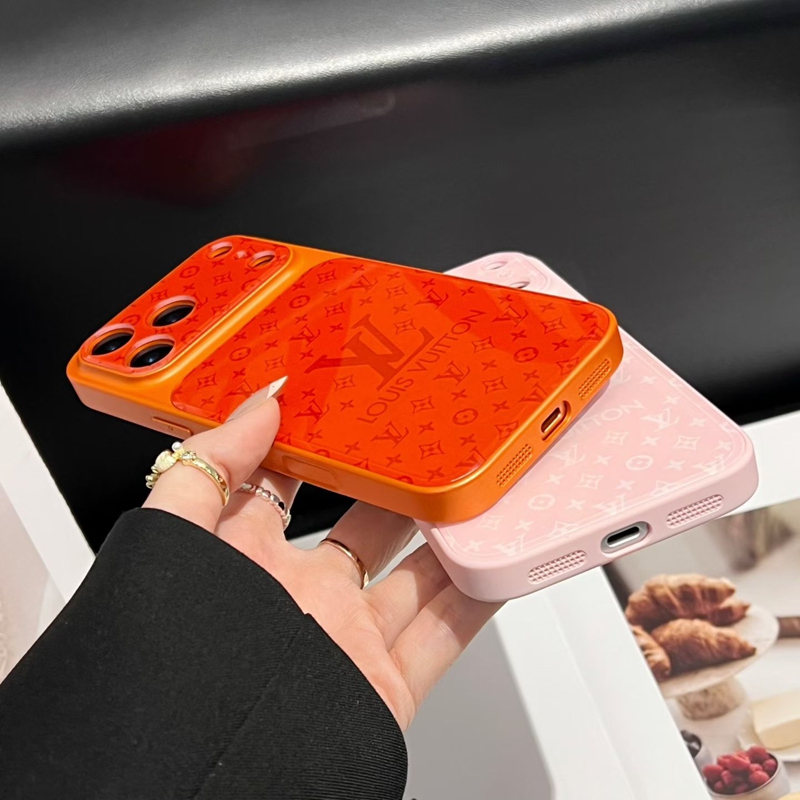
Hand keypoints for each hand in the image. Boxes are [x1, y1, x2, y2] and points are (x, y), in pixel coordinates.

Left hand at [144, 383, 501, 729]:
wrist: (193, 782)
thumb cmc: (164, 665)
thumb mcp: (168, 543)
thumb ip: (208, 469)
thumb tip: (259, 404)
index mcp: (244, 562)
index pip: (283, 488)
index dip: (316, 449)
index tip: (351, 412)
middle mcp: (299, 598)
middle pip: (364, 528)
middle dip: (397, 488)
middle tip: (430, 446)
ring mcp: (344, 642)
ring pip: (414, 578)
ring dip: (448, 538)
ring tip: (480, 491)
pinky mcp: (381, 690)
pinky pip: (442, 636)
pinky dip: (476, 601)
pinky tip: (497, 562)